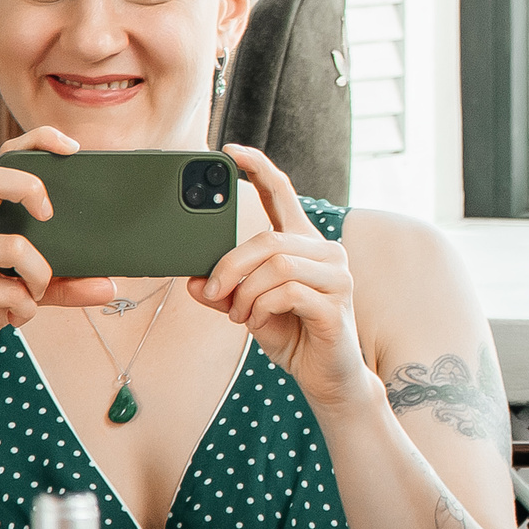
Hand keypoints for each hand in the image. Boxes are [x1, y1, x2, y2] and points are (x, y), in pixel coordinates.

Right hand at [0, 128, 118, 399]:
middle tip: (50, 215)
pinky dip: (25, 307)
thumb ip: (66, 284)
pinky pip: (6, 290)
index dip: (35, 143)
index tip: (71, 148)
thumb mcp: (28, 290)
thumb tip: (109, 285)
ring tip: (37, 292)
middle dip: (28, 188)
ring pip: (12, 245)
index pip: (1, 161)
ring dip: (41, 275)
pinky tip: (17, 316)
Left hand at [189, 145, 368, 410]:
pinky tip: (255, 323)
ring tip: (238, 315)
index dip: (259, 167)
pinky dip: (259, 308)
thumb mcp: (249, 309)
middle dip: (230, 266)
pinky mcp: (336, 304)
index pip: (284, 194)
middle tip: (213, 292)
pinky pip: (286, 292)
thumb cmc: (293, 336)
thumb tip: (192, 281)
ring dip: (245, 292)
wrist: (327, 378)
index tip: (231, 150)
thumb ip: (225, 292)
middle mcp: (326, 252)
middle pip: (268, 238)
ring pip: (276, 264)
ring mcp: (337, 277)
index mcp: (304, 245)